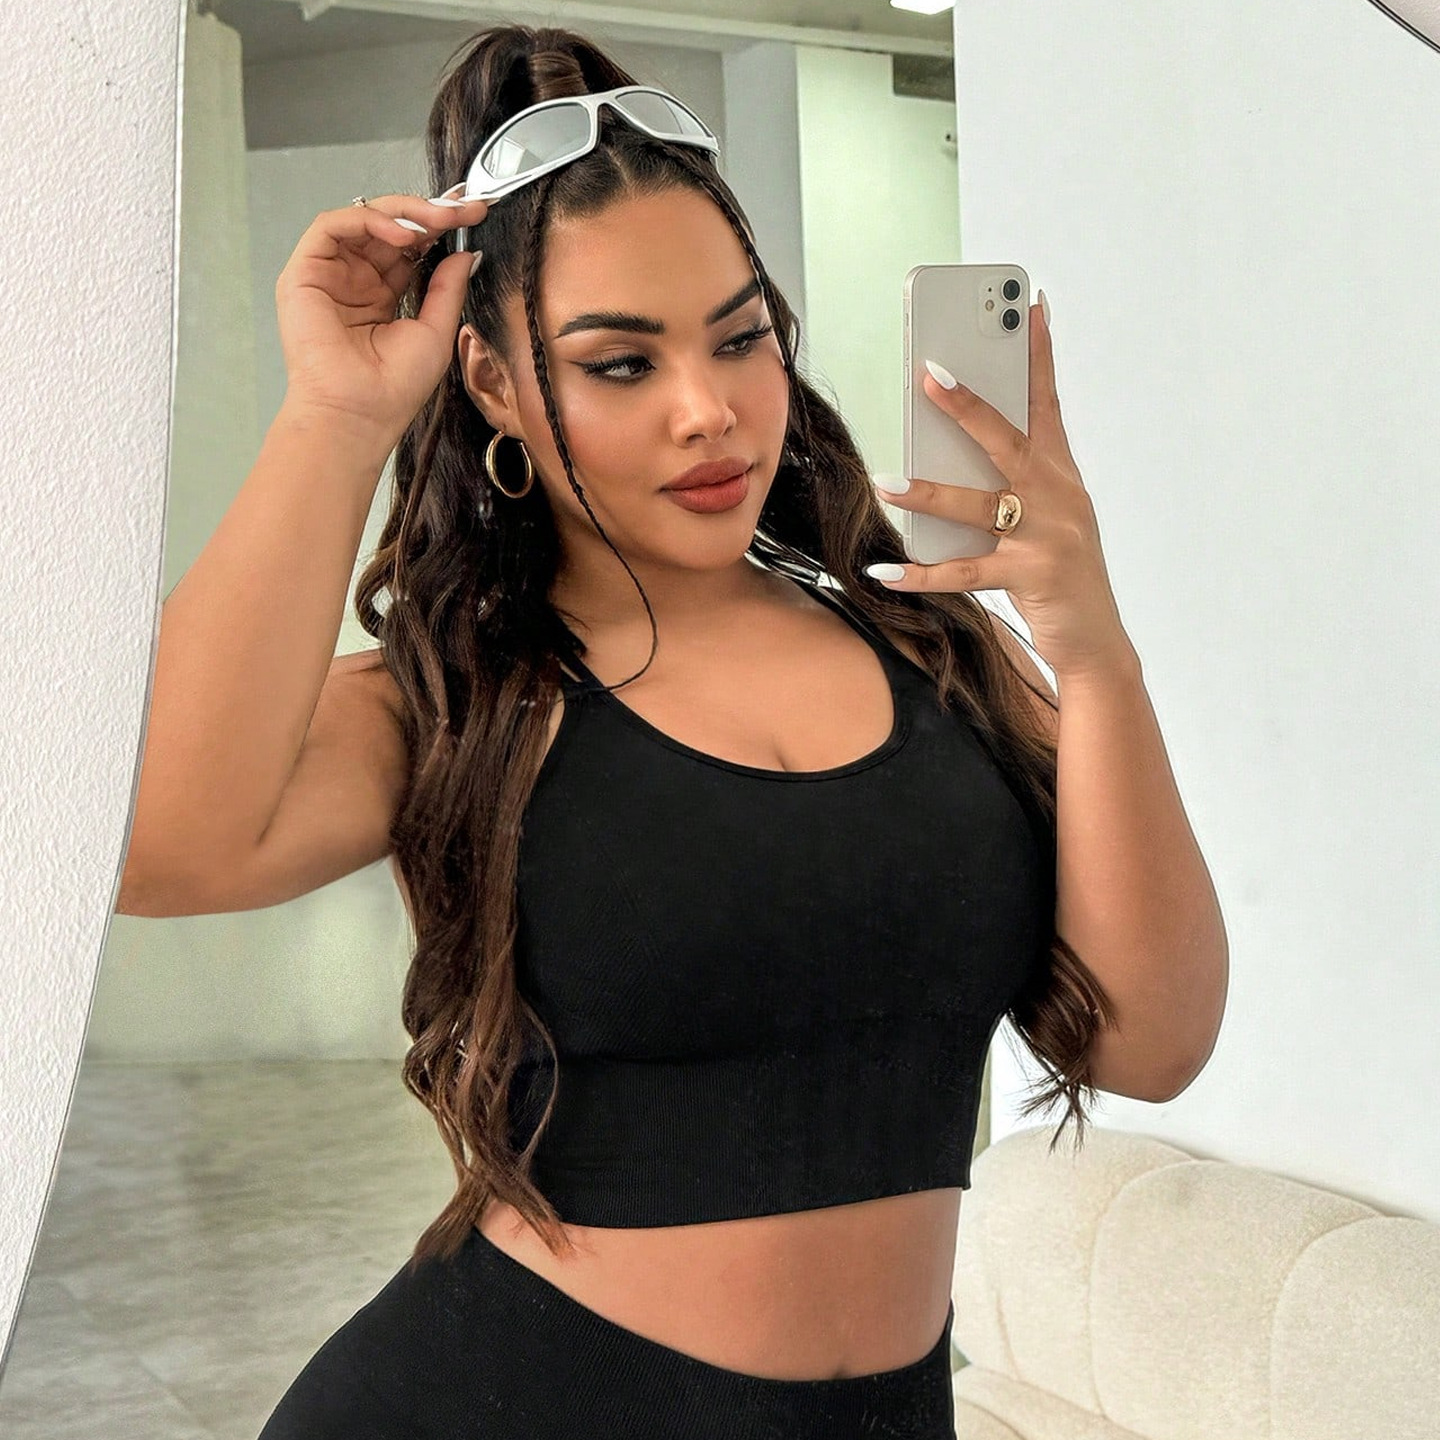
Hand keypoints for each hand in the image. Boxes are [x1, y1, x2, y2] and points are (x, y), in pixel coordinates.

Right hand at [275, 186, 489, 449]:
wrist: (359, 414)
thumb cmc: (392, 389)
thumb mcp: (435, 330)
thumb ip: (447, 287)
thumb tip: (466, 251)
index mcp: (382, 296)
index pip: (409, 248)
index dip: (439, 227)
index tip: (473, 214)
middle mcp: (354, 281)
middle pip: (389, 227)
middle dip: (428, 212)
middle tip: (463, 208)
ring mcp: (329, 275)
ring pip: (363, 219)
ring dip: (404, 212)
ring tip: (437, 219)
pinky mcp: (304, 272)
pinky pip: (333, 226)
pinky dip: (368, 220)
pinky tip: (401, 234)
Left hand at [866, 299, 1132, 678]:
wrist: (1096, 640)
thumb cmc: (1060, 572)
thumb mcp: (1043, 519)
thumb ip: (1006, 486)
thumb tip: (942, 460)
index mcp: (1061, 474)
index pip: (1047, 403)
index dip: (1038, 355)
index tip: (1029, 308)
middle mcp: (1058, 497)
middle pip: (1006, 440)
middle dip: (967, 405)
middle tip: (928, 373)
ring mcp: (1047, 536)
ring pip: (977, 505)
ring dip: (927, 493)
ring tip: (885, 481)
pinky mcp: (1031, 576)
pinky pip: (965, 573)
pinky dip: (922, 574)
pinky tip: (887, 569)